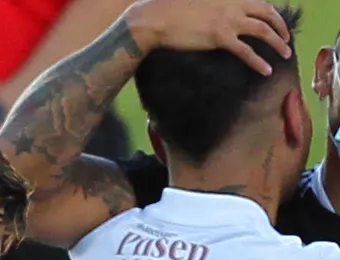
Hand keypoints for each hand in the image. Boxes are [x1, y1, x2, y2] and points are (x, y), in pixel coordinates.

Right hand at [125, 0, 291, 74]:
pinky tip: (267, 70)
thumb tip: (215, 18)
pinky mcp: (220, 38)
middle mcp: (233, 6)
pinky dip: (259, 62)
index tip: (276, 24)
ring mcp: (228, 21)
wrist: (156, 18)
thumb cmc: (169, 11)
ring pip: (263, 32)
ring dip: (278, 44)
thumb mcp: (197, 3)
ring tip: (286, 55)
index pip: (259, 4)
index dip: (272, 14)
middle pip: (268, 15)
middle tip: (287, 40)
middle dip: (282, 28)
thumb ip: (212, 7)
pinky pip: (246, 51)